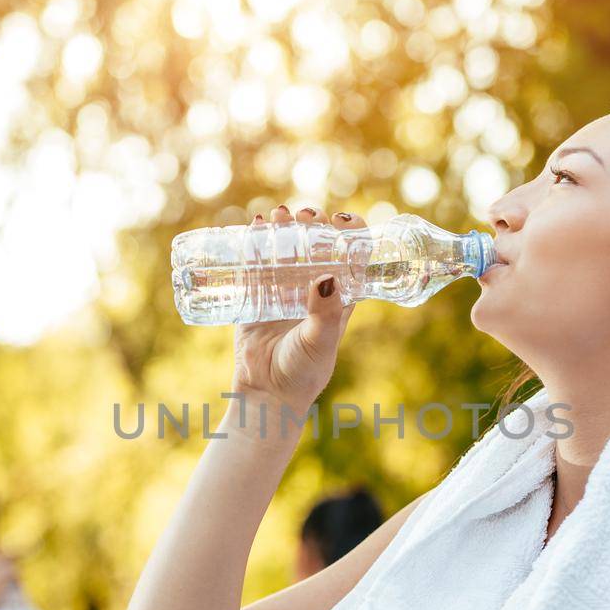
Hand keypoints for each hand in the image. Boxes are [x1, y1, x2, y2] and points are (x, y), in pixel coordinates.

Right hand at [230, 205, 358, 410]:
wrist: (267, 394)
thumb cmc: (303, 373)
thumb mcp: (320, 342)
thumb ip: (325, 313)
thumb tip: (327, 276)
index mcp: (340, 297)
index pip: (352, 256)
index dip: (351, 232)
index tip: (342, 218)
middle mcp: (314, 289)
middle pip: (317, 245)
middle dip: (313, 223)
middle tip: (304, 216)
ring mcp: (284, 290)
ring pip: (287, 249)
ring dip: (285, 227)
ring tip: (279, 215)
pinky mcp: (256, 296)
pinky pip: (257, 263)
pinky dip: (257, 241)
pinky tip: (256, 225)